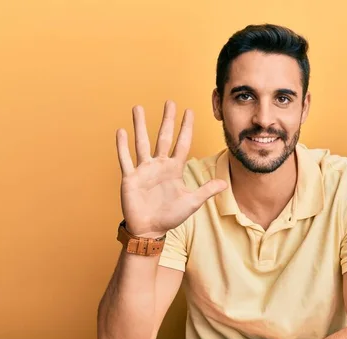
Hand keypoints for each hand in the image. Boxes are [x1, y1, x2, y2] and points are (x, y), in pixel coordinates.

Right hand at [115, 101, 227, 236]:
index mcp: (174, 168)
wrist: (150, 229)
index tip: (189, 111)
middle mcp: (159, 165)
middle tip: (170, 101)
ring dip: (140, 125)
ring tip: (138, 108)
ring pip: (142, 142)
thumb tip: (225, 184)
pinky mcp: (130, 178)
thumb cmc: (170, 216)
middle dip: (167, 119)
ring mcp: (144, 170)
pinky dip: (122, 146)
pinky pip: (125, 159)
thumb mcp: (192, 202)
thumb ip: (206, 191)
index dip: (186, 127)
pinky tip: (121, 131)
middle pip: (164, 137)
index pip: (182, 143)